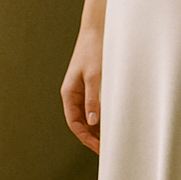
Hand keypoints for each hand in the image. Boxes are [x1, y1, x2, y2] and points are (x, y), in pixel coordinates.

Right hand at [61, 28, 103, 152]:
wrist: (96, 30)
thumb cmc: (94, 50)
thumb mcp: (95, 76)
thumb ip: (93, 99)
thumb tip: (92, 122)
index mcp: (69, 93)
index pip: (74, 123)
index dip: (86, 138)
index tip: (99, 148)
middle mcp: (73, 94)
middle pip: (80, 123)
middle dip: (91, 137)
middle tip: (107, 150)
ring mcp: (81, 90)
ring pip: (87, 116)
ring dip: (96, 129)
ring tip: (110, 140)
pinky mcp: (90, 86)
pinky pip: (93, 107)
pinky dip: (101, 117)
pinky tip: (111, 123)